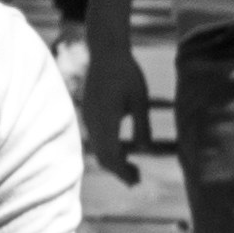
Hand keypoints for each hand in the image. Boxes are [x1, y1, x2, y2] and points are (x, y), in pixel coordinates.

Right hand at [79, 40, 153, 174]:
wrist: (106, 51)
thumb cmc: (127, 72)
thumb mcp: (140, 98)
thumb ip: (142, 125)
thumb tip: (144, 150)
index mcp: (106, 118)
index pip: (111, 154)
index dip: (122, 171)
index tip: (137, 181)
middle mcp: (93, 120)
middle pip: (102, 156)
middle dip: (118, 171)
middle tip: (138, 180)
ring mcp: (88, 117)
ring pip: (97, 148)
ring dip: (113, 162)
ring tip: (133, 169)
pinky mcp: (89, 114)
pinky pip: (96, 139)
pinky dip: (108, 150)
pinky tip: (123, 151)